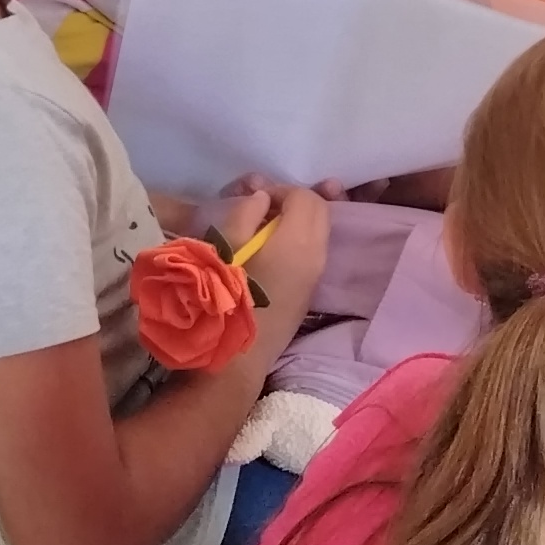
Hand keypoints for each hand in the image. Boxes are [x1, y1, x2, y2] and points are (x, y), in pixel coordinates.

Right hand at [238, 184, 333, 333]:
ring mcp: (316, 275)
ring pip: (320, 232)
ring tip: (265, 225)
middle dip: (295, 201)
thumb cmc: (224, 297)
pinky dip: (300, 239)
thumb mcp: (224, 247)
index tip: (255, 197)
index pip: (305, 197)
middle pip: (321, 211)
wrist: (237, 354)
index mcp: (297, 241)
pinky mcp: (310, 292)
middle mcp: (316, 254)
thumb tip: (263, 199)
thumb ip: (245, 214)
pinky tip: (273, 247)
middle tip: (264, 206)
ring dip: (298, 220)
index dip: (281, 190)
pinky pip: (314, 251)